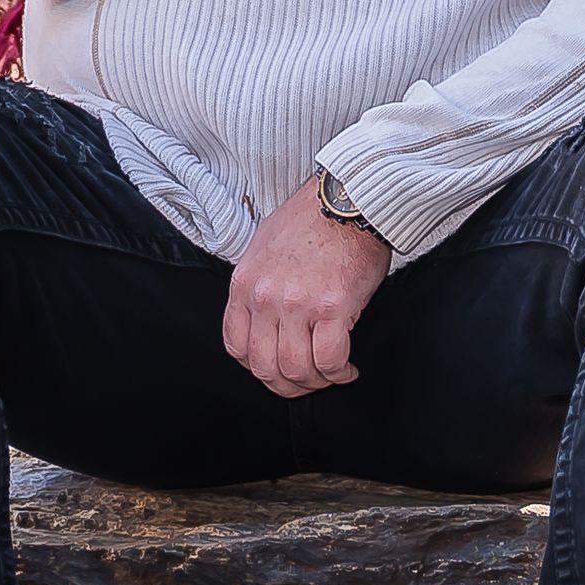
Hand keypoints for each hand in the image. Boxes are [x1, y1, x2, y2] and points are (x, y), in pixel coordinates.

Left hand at [223, 183, 389, 396]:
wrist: (346, 199)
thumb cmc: (312, 219)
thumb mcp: (264, 247)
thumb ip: (259, 285)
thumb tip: (266, 318)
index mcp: (244, 284)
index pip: (236, 346)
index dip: (257, 368)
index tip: (277, 369)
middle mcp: (265, 297)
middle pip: (265, 367)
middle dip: (287, 385)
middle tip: (307, 383)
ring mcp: (296, 304)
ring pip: (297, 370)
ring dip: (316, 382)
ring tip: (332, 374)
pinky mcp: (331, 307)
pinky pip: (330, 360)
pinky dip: (340, 373)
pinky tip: (348, 369)